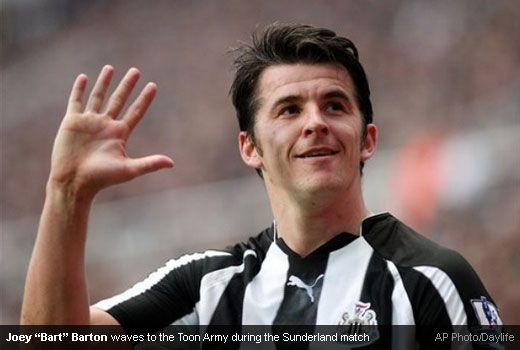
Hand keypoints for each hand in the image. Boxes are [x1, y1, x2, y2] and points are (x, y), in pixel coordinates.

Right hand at [48, 66, 173, 200]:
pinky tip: (84, 77)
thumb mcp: (128, 170)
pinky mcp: (72, 122)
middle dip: (127, 85)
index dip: (145, 99)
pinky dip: (79, 89)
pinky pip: (76, 101)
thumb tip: (172, 163)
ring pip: (98, 97)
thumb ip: (150, 164)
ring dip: (104, 83)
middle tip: (136, 71)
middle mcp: (106, 125)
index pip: (136, 112)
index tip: (153, 86)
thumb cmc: (102, 179)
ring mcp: (89, 122)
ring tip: (111, 68)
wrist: (74, 182)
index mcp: (120, 134)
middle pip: (119, 100)